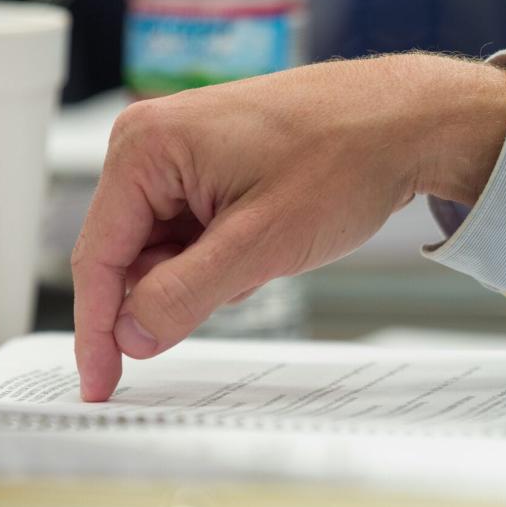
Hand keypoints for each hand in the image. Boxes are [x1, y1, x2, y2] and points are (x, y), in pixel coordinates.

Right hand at [71, 54, 505, 400]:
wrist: (408, 121)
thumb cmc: (345, 157)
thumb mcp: (261, 245)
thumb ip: (183, 296)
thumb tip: (130, 337)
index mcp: (146, 147)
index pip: (97, 258)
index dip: (97, 331)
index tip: (99, 386)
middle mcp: (153, 142)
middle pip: (131, 255)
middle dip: (179, 289)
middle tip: (245, 281)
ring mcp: (183, 151)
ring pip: (169, 250)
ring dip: (212, 272)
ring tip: (271, 245)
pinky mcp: (213, 164)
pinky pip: (197, 233)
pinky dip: (230, 254)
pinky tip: (274, 237)